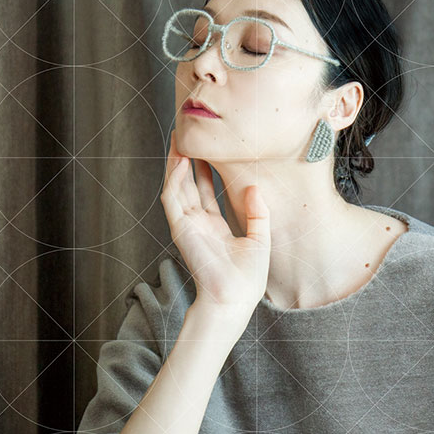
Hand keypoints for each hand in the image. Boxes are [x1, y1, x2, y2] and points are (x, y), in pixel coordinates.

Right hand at [160, 131, 271, 314]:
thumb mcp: (260, 239)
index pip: (206, 192)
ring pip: (177, 187)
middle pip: (188, 185)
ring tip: (179, 139)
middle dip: (187, 160)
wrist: (235, 298)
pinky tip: (179, 160)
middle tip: (188, 136)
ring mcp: (188, 225)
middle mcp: (198, 224)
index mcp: (215, 227)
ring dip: (175, 163)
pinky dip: (174, 179)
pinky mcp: (181, 228)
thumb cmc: (247, 278)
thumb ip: (258, 212)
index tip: (208, 150)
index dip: (205, 170)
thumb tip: (255, 186)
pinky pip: (173, 198)